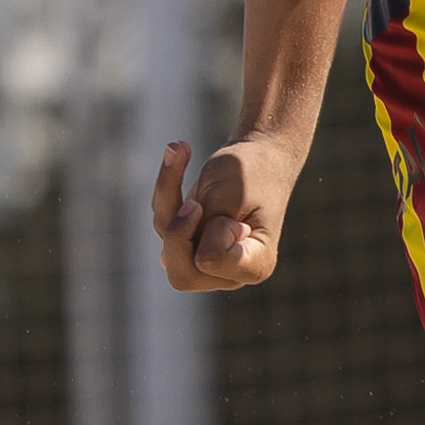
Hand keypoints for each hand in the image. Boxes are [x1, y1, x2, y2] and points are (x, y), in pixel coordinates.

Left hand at [154, 135, 300, 291]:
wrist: (262, 155)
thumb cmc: (254, 173)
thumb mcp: (228, 196)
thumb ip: (200, 229)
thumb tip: (162, 262)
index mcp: (255, 266)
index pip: (209, 262)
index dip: (211, 231)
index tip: (235, 214)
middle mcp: (230, 272)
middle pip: (182, 275)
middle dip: (177, 231)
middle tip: (195, 202)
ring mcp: (208, 260)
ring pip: (168, 241)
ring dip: (170, 194)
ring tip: (181, 149)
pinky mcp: (190, 242)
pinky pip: (163, 221)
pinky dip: (168, 187)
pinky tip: (181, 152)